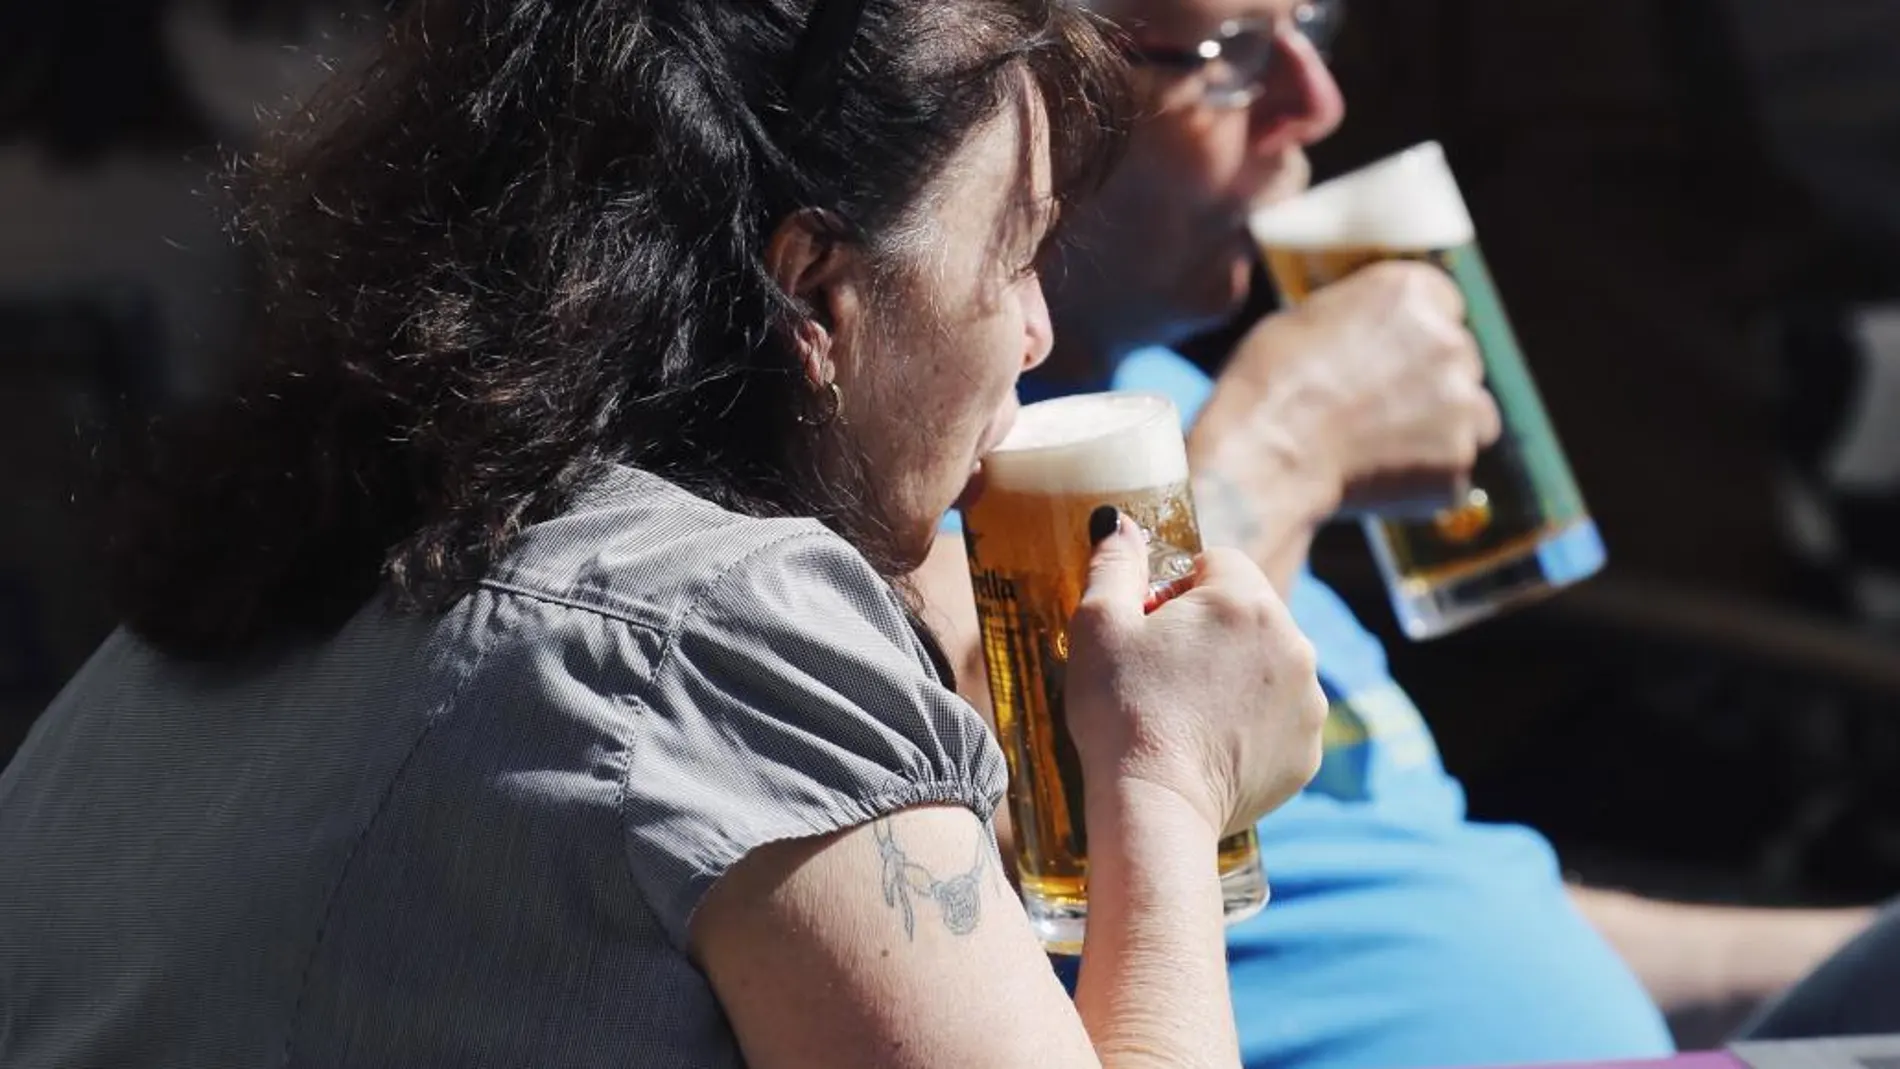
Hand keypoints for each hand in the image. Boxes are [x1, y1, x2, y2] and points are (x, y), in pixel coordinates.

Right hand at [1063, 510, 1326, 838]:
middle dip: (1210, 631)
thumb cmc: (1120, 709)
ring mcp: (1308, 701)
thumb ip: (1115, 562)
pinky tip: (1210, 745)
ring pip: (1268, 664)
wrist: (1155, 805)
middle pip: (1249, 612)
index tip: (1151, 629)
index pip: (1217, 562)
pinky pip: (1279, 718)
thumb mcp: (1098, 624)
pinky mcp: (1308, 750)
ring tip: (1186, 713)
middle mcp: (1294, 642)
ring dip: (1235, 675)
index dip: (1177, 590)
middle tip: (1162, 673)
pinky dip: (1252, 724)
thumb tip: (1120, 523)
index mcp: (1245, 600)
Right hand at [1191, 260, 1501, 525]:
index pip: (1443, 306)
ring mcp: (1463, 404)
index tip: (1392, 359)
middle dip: (1429, 384)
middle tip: (1377, 409)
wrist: (1267, 453)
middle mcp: (1452, 340)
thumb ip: (1362, 320)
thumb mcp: (1309, 319)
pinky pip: (1450, 472)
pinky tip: (1376, 480)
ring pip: (1471, 417)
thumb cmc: (1271, 383)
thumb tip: (1371, 335)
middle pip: (1460, 361)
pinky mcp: (1457, 462)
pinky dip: (1424, 480)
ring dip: (1440, 429)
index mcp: (1415, 292)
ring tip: (1382, 448)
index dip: (1414, 337)